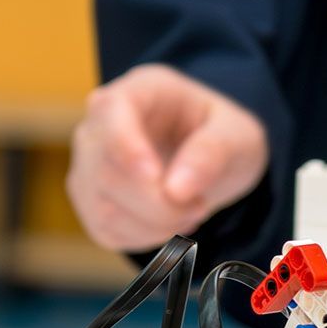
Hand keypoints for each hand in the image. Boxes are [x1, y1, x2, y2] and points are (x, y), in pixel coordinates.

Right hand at [67, 63, 268, 251]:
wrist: (209, 159)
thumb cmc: (222, 136)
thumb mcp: (237, 135)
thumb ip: (213, 152)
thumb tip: (176, 190)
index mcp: (141, 89)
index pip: (112, 111)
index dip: (128, 148)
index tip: (157, 178)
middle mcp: (102, 122)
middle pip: (106, 171)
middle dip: (158, 204)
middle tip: (200, 206)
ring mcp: (89, 163)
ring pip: (103, 209)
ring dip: (155, 226)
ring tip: (190, 213)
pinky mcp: (90, 200)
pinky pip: (107, 232)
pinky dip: (145, 238)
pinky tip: (170, 223)